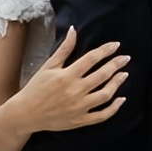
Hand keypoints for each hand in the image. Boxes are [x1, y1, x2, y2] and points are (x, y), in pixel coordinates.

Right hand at [12, 24, 128, 133]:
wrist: (26, 114)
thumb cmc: (36, 88)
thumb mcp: (48, 66)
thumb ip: (64, 49)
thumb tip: (74, 30)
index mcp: (67, 75)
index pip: (92, 58)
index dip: (106, 50)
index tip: (116, 45)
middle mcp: (75, 91)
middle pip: (103, 75)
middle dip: (116, 64)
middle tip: (125, 58)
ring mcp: (79, 107)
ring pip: (106, 95)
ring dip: (117, 83)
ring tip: (124, 74)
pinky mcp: (80, 120)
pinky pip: (102, 115)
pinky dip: (114, 108)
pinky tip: (121, 99)